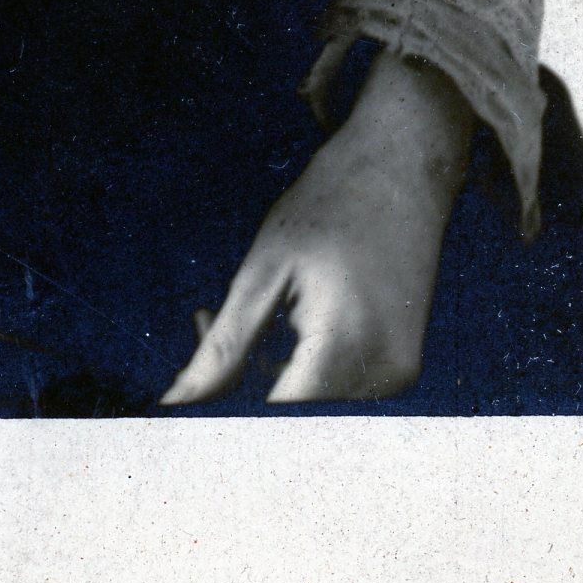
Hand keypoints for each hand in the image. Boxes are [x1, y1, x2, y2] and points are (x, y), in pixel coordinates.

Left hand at [160, 53, 471, 406]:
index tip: (189, 388)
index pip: (272, 417)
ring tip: (246, 308)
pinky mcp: (402, 367)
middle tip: (205, 320)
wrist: (404, 164)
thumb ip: (225, 344)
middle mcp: (384, 374)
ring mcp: (399, 375)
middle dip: (241, 382)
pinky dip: (300, 365)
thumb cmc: (331, 201)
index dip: (224, 411)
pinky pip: (337, 389)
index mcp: (347, 347)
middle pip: (292, 413)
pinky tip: (284, 317)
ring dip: (268, 373)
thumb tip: (177, 402)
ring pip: (313, 406)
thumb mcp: (265, 266)